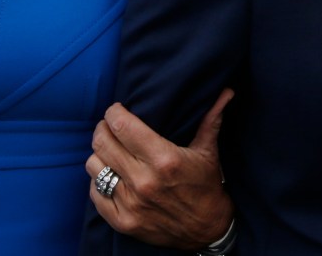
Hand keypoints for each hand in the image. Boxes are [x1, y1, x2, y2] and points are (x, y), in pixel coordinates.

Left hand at [87, 89, 234, 248]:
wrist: (207, 230)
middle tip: (109, 126)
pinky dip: (98, 181)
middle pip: (103, 143)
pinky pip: (95, 193)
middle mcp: (144, 181)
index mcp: (164, 159)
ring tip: (110, 150)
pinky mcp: (123, 222)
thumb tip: (227, 91)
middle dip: (103, 128)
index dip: (114, 112)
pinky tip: (111, 174)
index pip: (123, 126)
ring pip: (94, 166)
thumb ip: (211, 118)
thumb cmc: (206, 185)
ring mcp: (131, 204)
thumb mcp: (208, 151)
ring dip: (99, 154)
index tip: (116, 109)